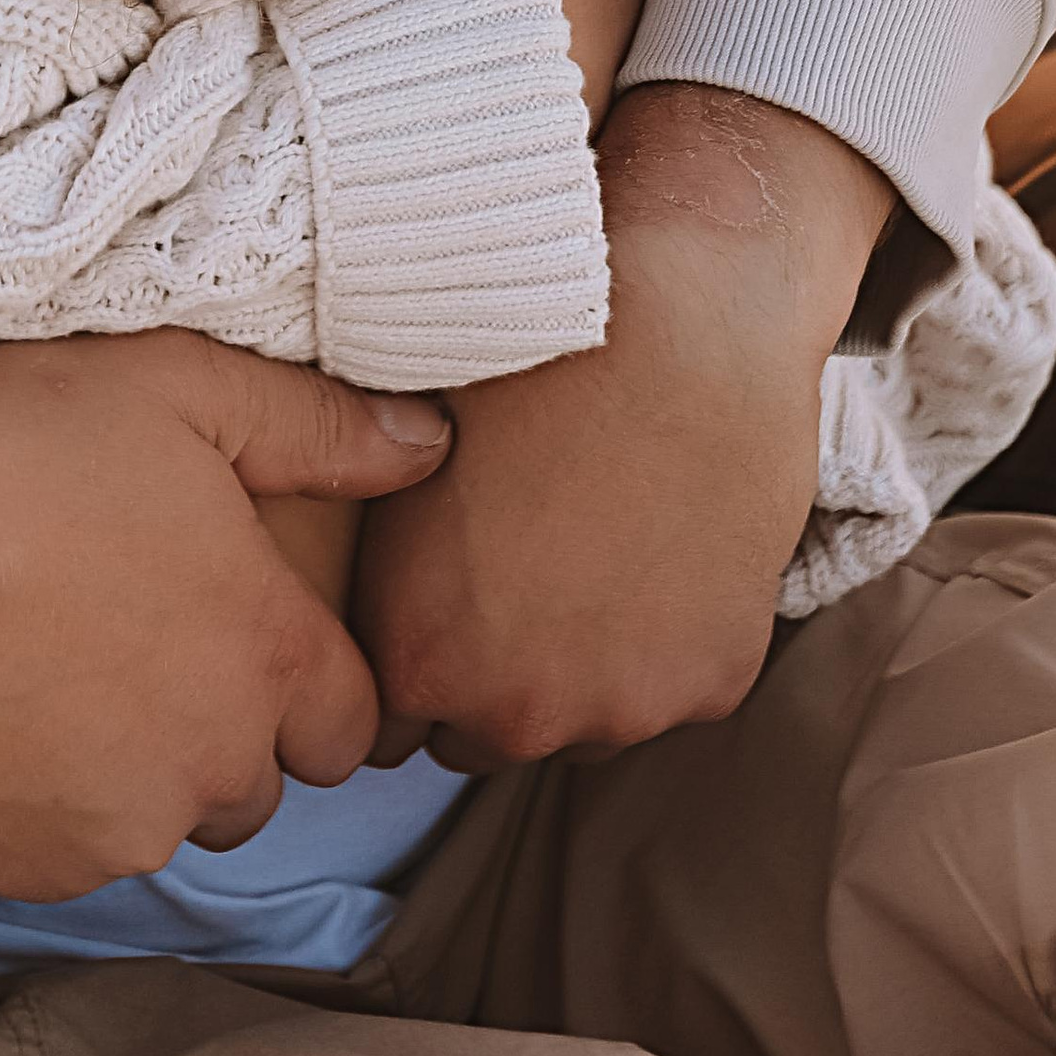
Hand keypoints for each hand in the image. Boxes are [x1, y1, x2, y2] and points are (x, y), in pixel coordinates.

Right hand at [0, 331, 448, 893]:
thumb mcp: (172, 385)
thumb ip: (321, 423)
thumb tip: (429, 444)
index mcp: (260, 653)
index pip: (348, 720)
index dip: (299, 665)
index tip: (232, 610)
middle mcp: (201, 766)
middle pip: (253, 776)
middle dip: (216, 714)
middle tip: (130, 613)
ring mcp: (100, 831)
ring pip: (155, 816)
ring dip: (129, 757)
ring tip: (46, 643)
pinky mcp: (5, 868)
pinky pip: (61, 846)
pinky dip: (41, 792)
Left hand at [356, 85, 891, 768]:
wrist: (678, 319)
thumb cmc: (528, 363)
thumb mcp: (405, 463)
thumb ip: (381, 566)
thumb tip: (342, 596)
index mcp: (418, 659)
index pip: (384, 729)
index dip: (408, 661)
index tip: (434, 610)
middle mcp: (514, 712)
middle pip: (483, 736)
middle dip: (492, 676)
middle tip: (518, 577)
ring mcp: (623, 708)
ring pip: (583, 722)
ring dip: (582, 668)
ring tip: (596, 554)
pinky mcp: (713, 684)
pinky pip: (673, 685)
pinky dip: (668, 640)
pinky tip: (663, 549)